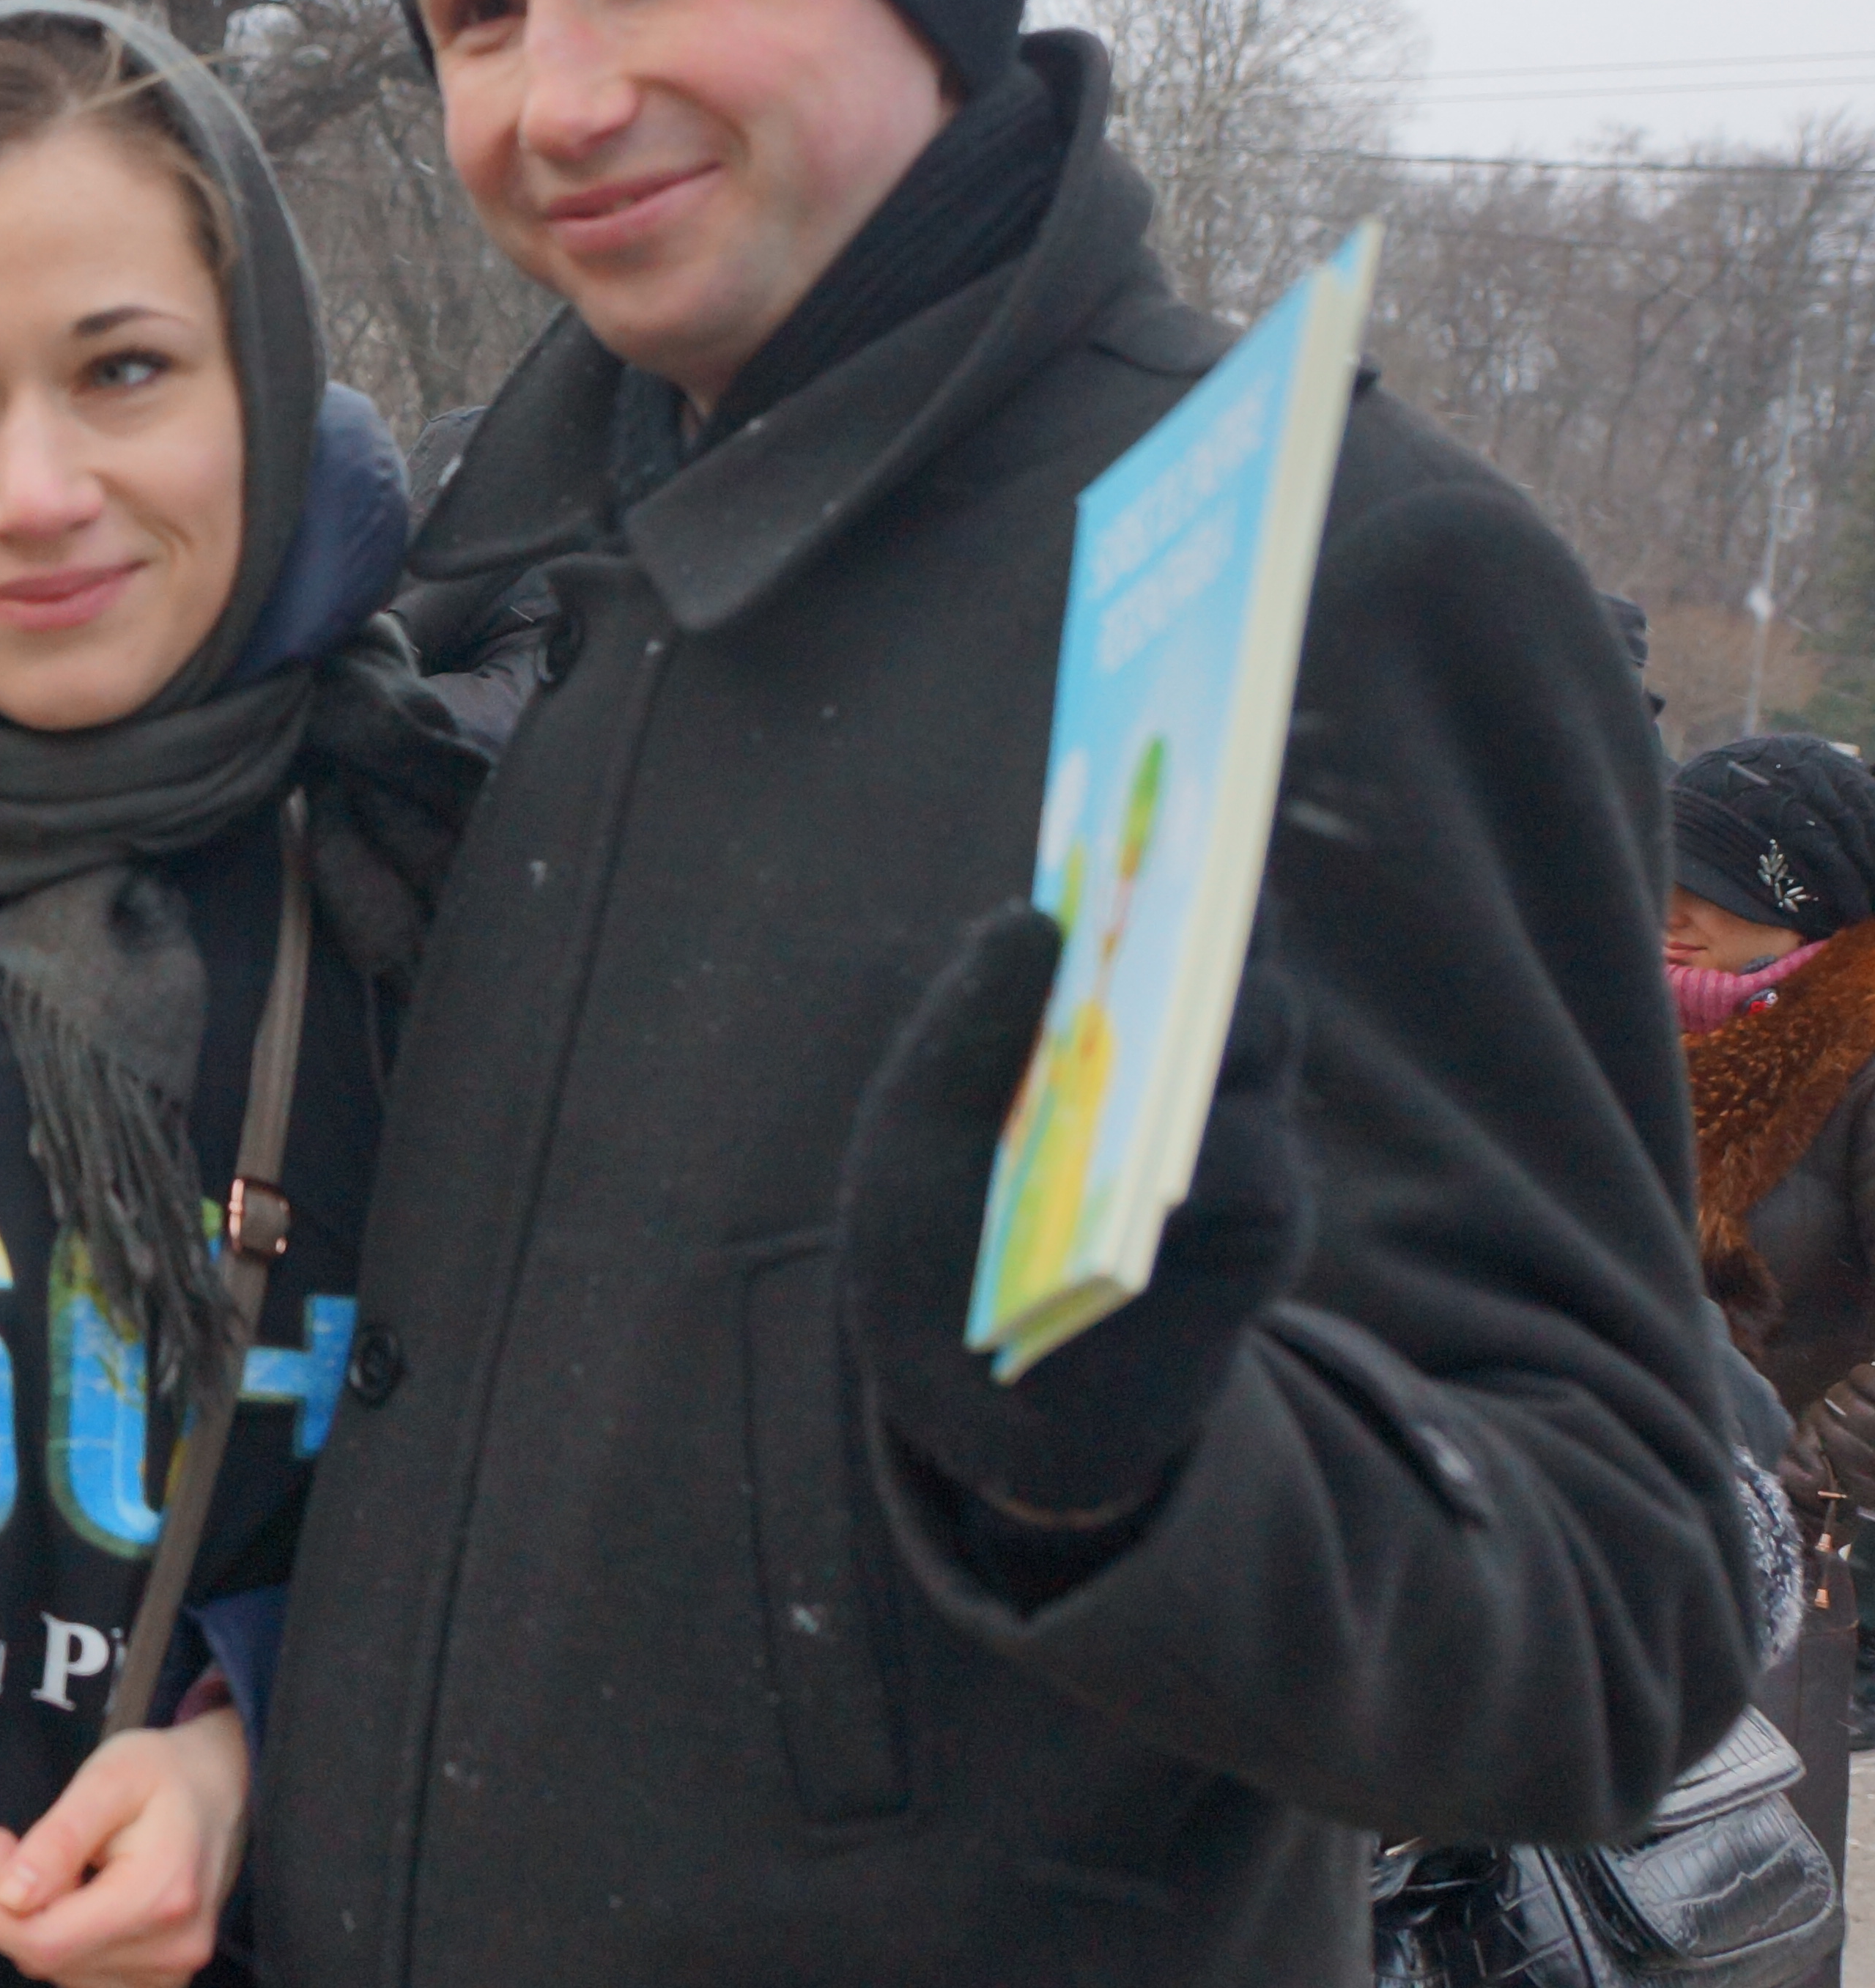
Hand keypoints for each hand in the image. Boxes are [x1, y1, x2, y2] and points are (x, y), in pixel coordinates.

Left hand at [0, 1705, 246, 1984]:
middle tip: (7, 1843)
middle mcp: (173, 1947)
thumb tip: (8, 1898)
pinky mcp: (166, 1975)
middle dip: (7, 1908)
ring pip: (63, 1971)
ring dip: (33, 1923)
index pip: (47, 1943)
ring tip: (42, 1860)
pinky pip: (87, 1976)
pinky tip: (67, 1895)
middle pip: (50, 1958)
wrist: (221, 1785)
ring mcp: (174, 1969)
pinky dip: (61, 1940)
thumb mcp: (107, 1778)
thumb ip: (59, 1839)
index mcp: (159, 1896)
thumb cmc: (161, 1772)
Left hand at [838, 903, 1313, 1523]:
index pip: (1154, 913)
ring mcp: (1231, 1140)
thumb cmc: (939, 1240)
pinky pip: (1255, 1169)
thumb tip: (1030, 913)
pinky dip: (1214, 1150)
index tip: (1170, 780)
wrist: (975, 1395)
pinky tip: (1174, 1147)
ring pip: (1254, 1047)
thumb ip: (971, 1026)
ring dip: (1214, 1022)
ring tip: (1182, 995)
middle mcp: (1179, 1062)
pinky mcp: (1255, 1234)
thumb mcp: (920, 1128)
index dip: (1168, 848)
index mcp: (1099, 1017)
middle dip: (1205, 923)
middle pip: (1226, 965)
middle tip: (1193, 872)